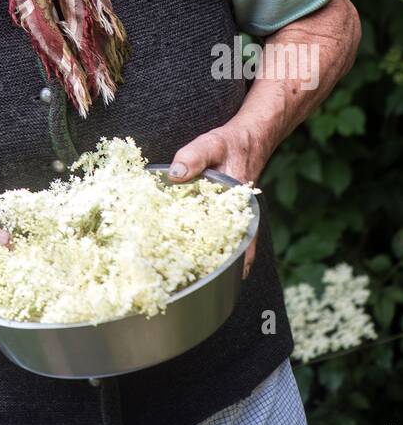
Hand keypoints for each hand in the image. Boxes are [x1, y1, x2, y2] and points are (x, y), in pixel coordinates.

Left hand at [166, 123, 265, 280]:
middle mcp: (240, 217)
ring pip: (228, 246)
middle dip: (217, 267)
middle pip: (231, 250)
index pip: (236, 241)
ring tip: (194, 281)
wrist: (249, 138)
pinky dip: (212, 247)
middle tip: (196, 286)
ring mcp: (235, 218)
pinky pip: (222, 236)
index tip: (212, 278)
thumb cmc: (231, 143)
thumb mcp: (211, 144)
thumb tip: (175, 175)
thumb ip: (194, 157)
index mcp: (239, 205)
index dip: (226, 262)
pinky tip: (196, 258)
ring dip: (215, 261)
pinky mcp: (226, 215)